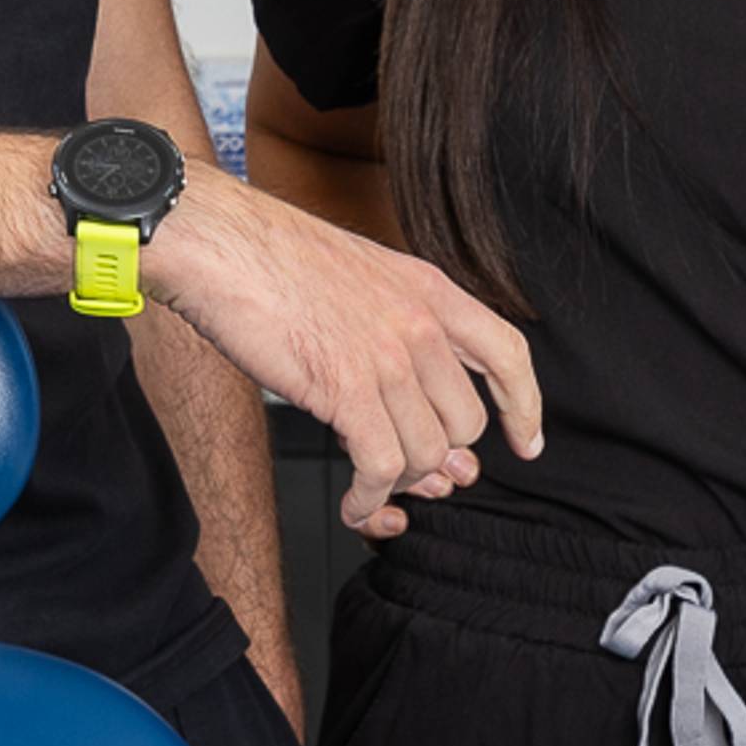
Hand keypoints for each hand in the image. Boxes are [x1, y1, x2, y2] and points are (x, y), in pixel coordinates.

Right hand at [144, 175, 543, 538]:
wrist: (217, 242)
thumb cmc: (270, 259)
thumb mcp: (360, 277)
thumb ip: (399, 335)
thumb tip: (422, 405)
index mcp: (427, 289)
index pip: (507, 354)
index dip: (524, 406)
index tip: (527, 442)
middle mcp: (418, 323)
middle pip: (464, 422)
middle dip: (438, 458)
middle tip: (412, 474)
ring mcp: (386, 357)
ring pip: (425, 453)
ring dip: (398, 482)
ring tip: (370, 486)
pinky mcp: (346, 389)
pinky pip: (381, 467)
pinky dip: (369, 498)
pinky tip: (354, 503)